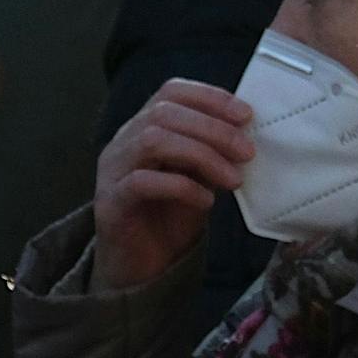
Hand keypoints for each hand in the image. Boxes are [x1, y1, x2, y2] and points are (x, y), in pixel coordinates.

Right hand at [92, 80, 254, 291]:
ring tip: (232, 179)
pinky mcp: (109, 203)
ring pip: (152, 141)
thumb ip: (214, 151)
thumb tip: (247, 134)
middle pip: (164, 113)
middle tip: (247, 152)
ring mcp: (112, 170)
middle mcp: (124, 141)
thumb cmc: (172, 213)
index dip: (210, 97)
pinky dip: (181, 187)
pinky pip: (141, 182)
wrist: (142, 265)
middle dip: (213, 129)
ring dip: (201, 155)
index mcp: (145, 126)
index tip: (246, 115)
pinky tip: (206, 200)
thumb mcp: (201, 175)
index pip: (172, 92)